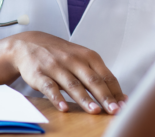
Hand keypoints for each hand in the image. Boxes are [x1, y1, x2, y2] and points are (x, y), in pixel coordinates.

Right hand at [6, 31, 126, 114]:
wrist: (30, 43)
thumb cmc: (62, 55)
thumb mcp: (82, 59)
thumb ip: (98, 76)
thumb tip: (120, 97)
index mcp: (88, 56)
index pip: (106, 76)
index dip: (116, 92)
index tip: (124, 106)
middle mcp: (74, 60)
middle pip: (93, 80)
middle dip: (105, 97)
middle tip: (115, 111)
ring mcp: (56, 66)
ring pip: (73, 84)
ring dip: (85, 99)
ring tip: (95, 111)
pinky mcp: (39, 74)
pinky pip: (50, 87)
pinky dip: (57, 98)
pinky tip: (64, 108)